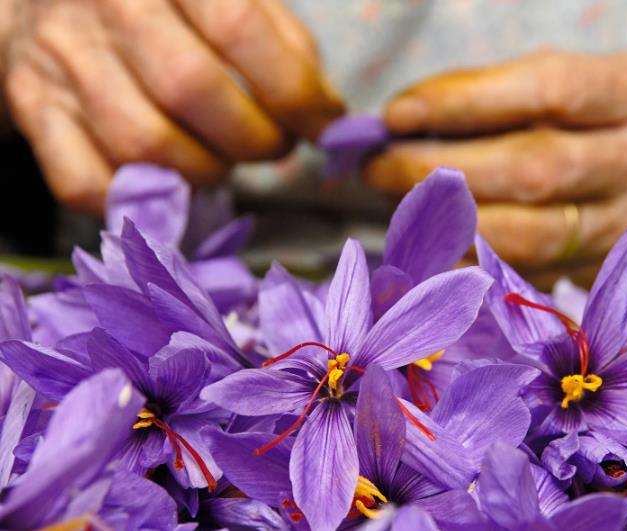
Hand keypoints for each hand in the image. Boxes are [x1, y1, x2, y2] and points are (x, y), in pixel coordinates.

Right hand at [1, 0, 343, 212]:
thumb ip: (282, 43)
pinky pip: (85, 183)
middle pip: (191, 91)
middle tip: (274, 145)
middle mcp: (109, 6)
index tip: (324, 126)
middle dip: (253, 139)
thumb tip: (323, 112)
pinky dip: (138, 199)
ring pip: (144, 146)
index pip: (239, 29)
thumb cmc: (164, 5)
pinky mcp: (34, 109)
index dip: (296, 93)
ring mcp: (63, 60)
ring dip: (205, 172)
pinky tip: (166, 181)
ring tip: (223, 158)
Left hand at [365, 50, 626, 277]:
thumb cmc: (600, 121)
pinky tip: (434, 247)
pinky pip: (527, 275)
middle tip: (381, 167)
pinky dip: (470, 262)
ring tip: (400, 207)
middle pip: (533, 168)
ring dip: (448, 225)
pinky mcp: (609, 274)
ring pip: (530, 235)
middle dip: (441, 170)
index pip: (545, 92)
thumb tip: (404, 122)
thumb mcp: (568, 86)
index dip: (461, 104)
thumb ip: (495, 97)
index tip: (396, 115)